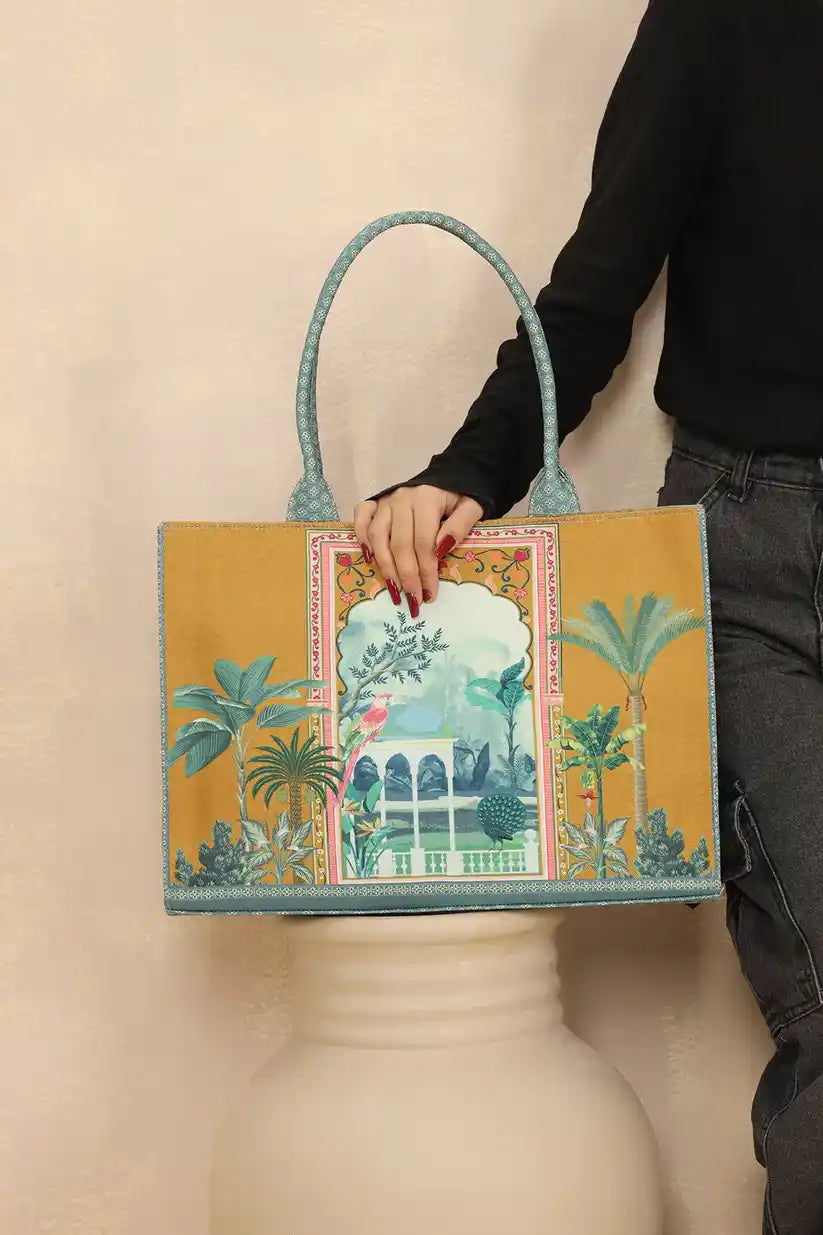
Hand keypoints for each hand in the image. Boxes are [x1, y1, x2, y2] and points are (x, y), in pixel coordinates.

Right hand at [354, 485, 482, 614]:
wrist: (451, 474)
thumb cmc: (460, 497)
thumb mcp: (472, 507)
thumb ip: (460, 525)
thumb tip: (441, 548)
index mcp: (426, 498)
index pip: (423, 541)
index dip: (426, 570)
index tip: (430, 594)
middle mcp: (402, 498)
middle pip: (399, 543)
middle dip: (406, 575)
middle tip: (413, 599)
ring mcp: (386, 500)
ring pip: (378, 536)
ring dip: (385, 566)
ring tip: (394, 588)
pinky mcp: (376, 502)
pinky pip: (361, 518)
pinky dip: (361, 537)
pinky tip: (368, 558)